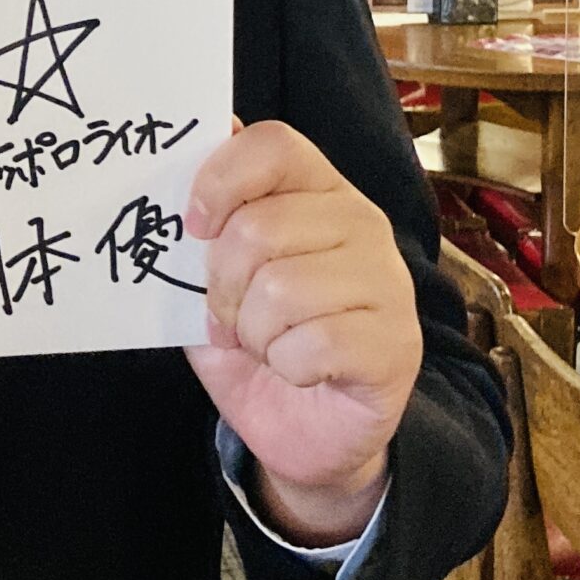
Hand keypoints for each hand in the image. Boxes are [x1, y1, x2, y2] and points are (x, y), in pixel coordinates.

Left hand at [183, 121, 421, 547]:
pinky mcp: (397, 343)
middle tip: (230, 316)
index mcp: (317, 191)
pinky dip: (287, 366)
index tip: (192, 227)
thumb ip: (201, 229)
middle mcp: (360, 223)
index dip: (220, 180)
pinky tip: (299, 371)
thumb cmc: (258, 343)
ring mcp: (386, 282)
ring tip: (267, 345)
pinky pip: (316, 343)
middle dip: (223, 286)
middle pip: (261, 227)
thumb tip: (183, 151)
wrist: (306, 435)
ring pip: (283, 289)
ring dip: (255, 333)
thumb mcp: (213, 283)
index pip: (274, 145)